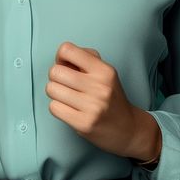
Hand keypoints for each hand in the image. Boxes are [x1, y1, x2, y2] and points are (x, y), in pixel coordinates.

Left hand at [46, 41, 159, 161]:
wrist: (127, 129)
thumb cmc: (110, 97)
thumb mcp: (104, 72)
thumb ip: (85, 58)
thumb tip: (60, 59)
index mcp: (104, 70)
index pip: (67, 50)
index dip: (60, 57)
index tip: (65, 66)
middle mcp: (99, 86)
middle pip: (55, 71)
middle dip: (56, 77)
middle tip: (65, 84)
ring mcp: (92, 106)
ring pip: (51, 89)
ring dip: (55, 93)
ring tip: (68, 97)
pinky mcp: (83, 124)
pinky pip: (54, 107)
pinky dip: (58, 108)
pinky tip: (69, 109)